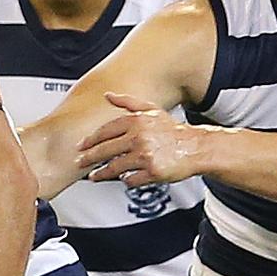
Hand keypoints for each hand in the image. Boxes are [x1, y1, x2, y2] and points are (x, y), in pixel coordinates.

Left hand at [76, 93, 201, 186]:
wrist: (196, 147)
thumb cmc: (173, 131)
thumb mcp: (151, 111)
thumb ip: (128, 102)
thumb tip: (108, 94)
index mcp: (136, 121)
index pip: (106, 131)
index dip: (90, 140)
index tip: (81, 146)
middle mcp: (139, 137)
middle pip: (105, 150)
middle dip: (89, 158)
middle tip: (80, 162)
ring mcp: (146, 155)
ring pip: (115, 167)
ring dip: (101, 174)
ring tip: (94, 176)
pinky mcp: (153, 172)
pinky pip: (131, 179)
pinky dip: (126, 180)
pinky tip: (123, 179)